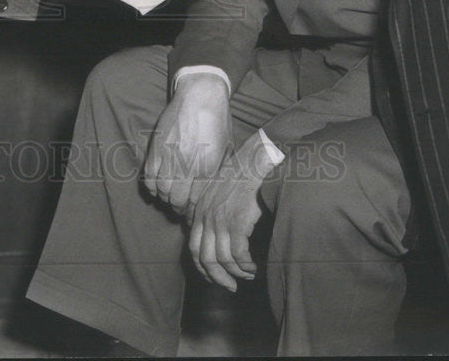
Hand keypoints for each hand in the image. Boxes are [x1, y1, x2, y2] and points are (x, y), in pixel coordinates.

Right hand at [143, 74, 230, 214]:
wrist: (200, 94)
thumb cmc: (218, 121)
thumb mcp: (228, 148)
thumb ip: (220, 171)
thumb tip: (215, 192)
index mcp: (208, 167)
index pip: (196, 201)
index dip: (193, 210)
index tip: (193, 212)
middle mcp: (187, 164)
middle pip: (177, 199)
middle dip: (179, 207)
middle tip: (181, 206)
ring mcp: (169, 155)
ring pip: (161, 189)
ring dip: (165, 197)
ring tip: (170, 195)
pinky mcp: (157, 147)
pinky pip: (149, 175)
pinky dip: (152, 185)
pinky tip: (158, 186)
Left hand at [187, 132, 278, 291]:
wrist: (254, 161)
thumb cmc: (240, 174)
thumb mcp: (217, 191)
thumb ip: (211, 211)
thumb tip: (215, 236)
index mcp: (200, 211)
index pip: (194, 248)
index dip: (203, 268)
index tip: (215, 277)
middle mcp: (206, 216)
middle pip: (204, 258)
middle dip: (217, 277)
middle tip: (230, 286)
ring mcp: (221, 219)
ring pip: (222, 259)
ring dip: (236, 272)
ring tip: (248, 274)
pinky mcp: (237, 221)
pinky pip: (238, 254)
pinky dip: (246, 265)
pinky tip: (254, 266)